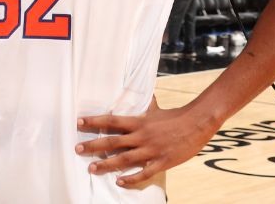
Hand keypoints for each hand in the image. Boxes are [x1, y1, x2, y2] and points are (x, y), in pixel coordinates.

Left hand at [75, 104, 216, 186]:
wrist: (197, 124)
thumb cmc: (175, 116)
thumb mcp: (156, 109)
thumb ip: (144, 105)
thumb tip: (138, 93)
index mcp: (139, 122)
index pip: (111, 121)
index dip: (94, 121)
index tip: (79, 122)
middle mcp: (141, 136)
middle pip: (112, 142)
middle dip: (93, 146)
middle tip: (77, 149)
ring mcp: (151, 150)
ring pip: (123, 159)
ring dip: (106, 165)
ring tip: (91, 168)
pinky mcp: (161, 162)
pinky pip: (143, 173)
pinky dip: (130, 178)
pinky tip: (119, 181)